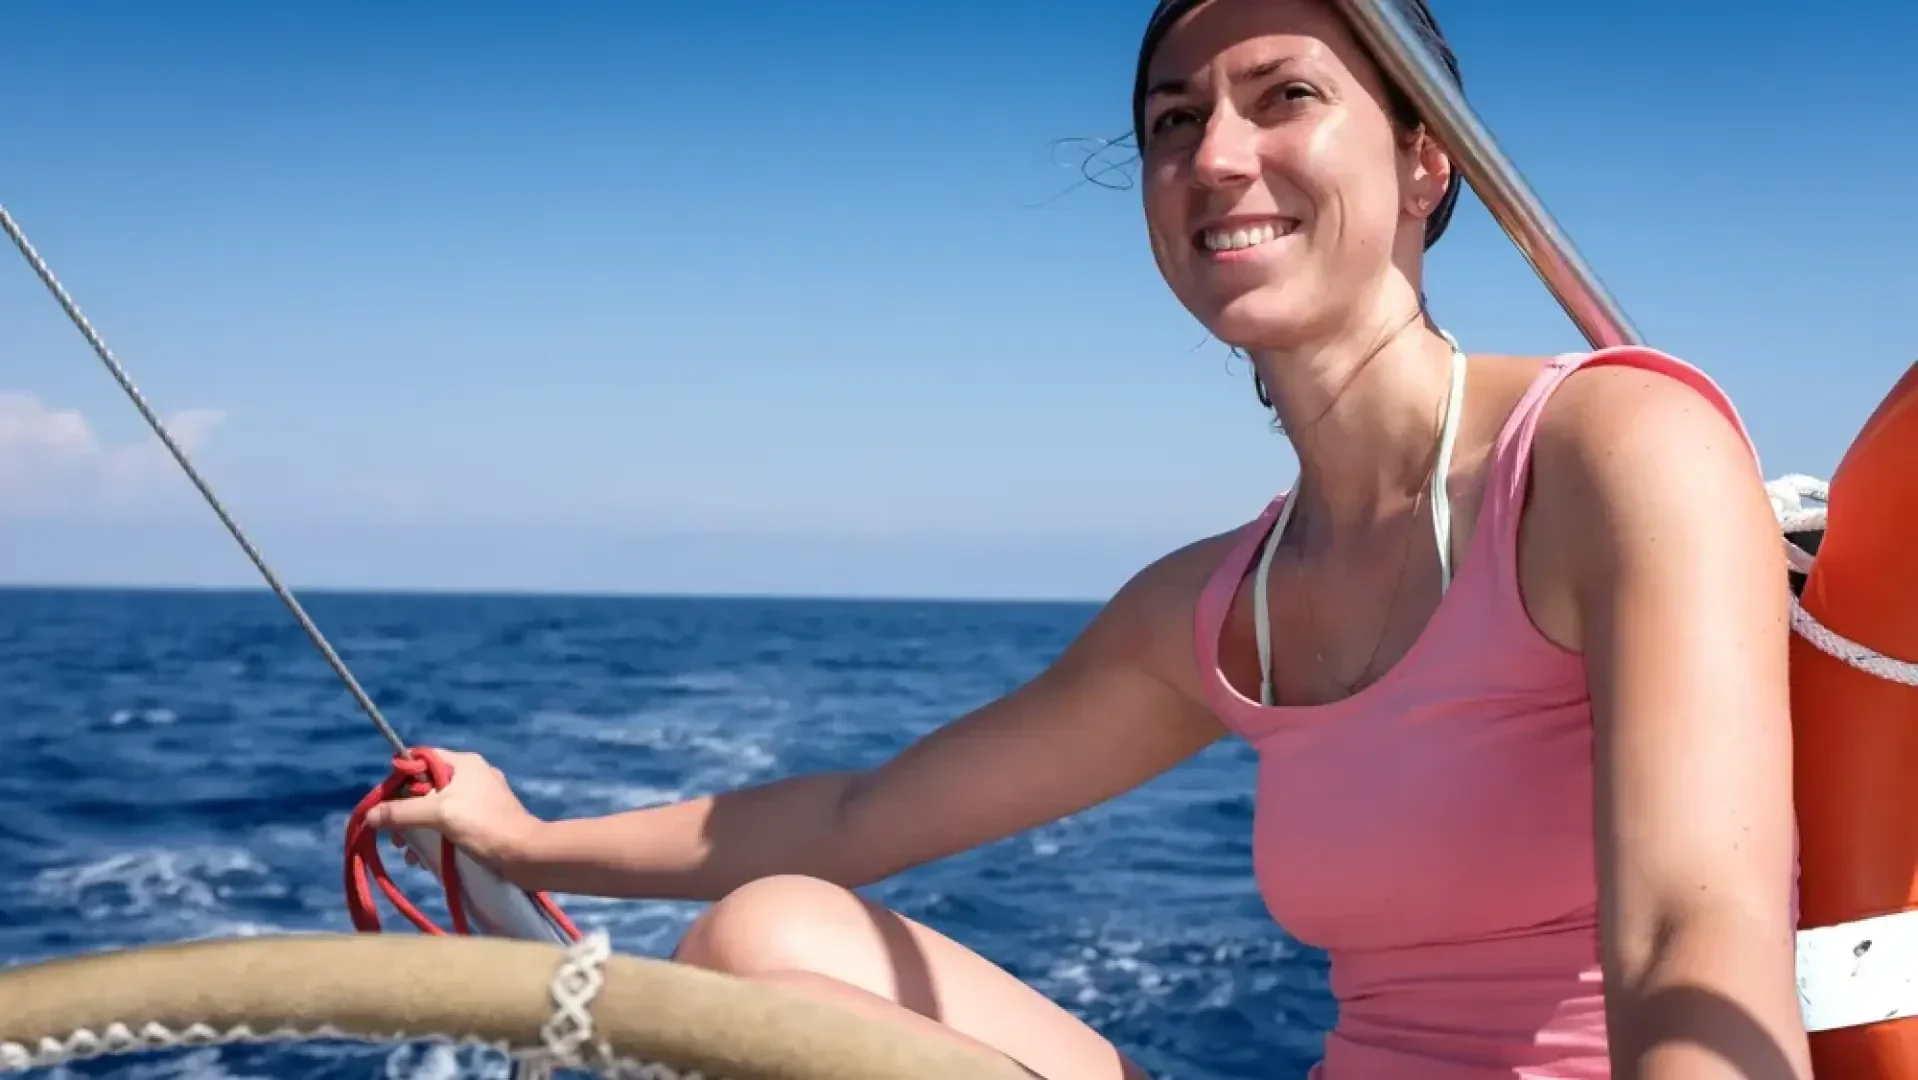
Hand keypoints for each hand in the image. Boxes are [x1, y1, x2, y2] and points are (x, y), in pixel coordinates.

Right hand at [362, 748, 544, 871]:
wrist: (525, 855)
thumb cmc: (484, 826)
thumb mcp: (439, 815)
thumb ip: (402, 812)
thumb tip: (369, 815)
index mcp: (463, 763)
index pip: (420, 758)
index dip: (399, 777)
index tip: (385, 802)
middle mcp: (470, 776)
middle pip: (424, 786)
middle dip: (404, 811)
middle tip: (395, 835)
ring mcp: (478, 799)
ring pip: (434, 808)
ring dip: (416, 829)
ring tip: (407, 851)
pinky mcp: (481, 821)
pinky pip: (448, 824)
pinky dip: (433, 838)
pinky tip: (423, 859)